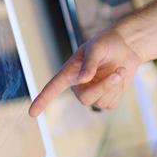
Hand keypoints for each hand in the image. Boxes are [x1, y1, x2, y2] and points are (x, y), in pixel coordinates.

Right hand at [28, 27, 142, 116]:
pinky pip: (111, 104)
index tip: (32, 113)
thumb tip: (83, 80)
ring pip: (101, 102)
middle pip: (85, 99)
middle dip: (104, 87)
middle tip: (118, 72)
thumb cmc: (106, 43)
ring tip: (119, 70)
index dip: (42, 100)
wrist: (125, 47)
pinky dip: (119, 90)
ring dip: (114, 86)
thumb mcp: (96, 48)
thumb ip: (89, 63)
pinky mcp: (106, 98)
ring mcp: (92, 94)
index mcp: (70, 73)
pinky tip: (119, 78)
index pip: (53, 88)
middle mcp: (78, 86)